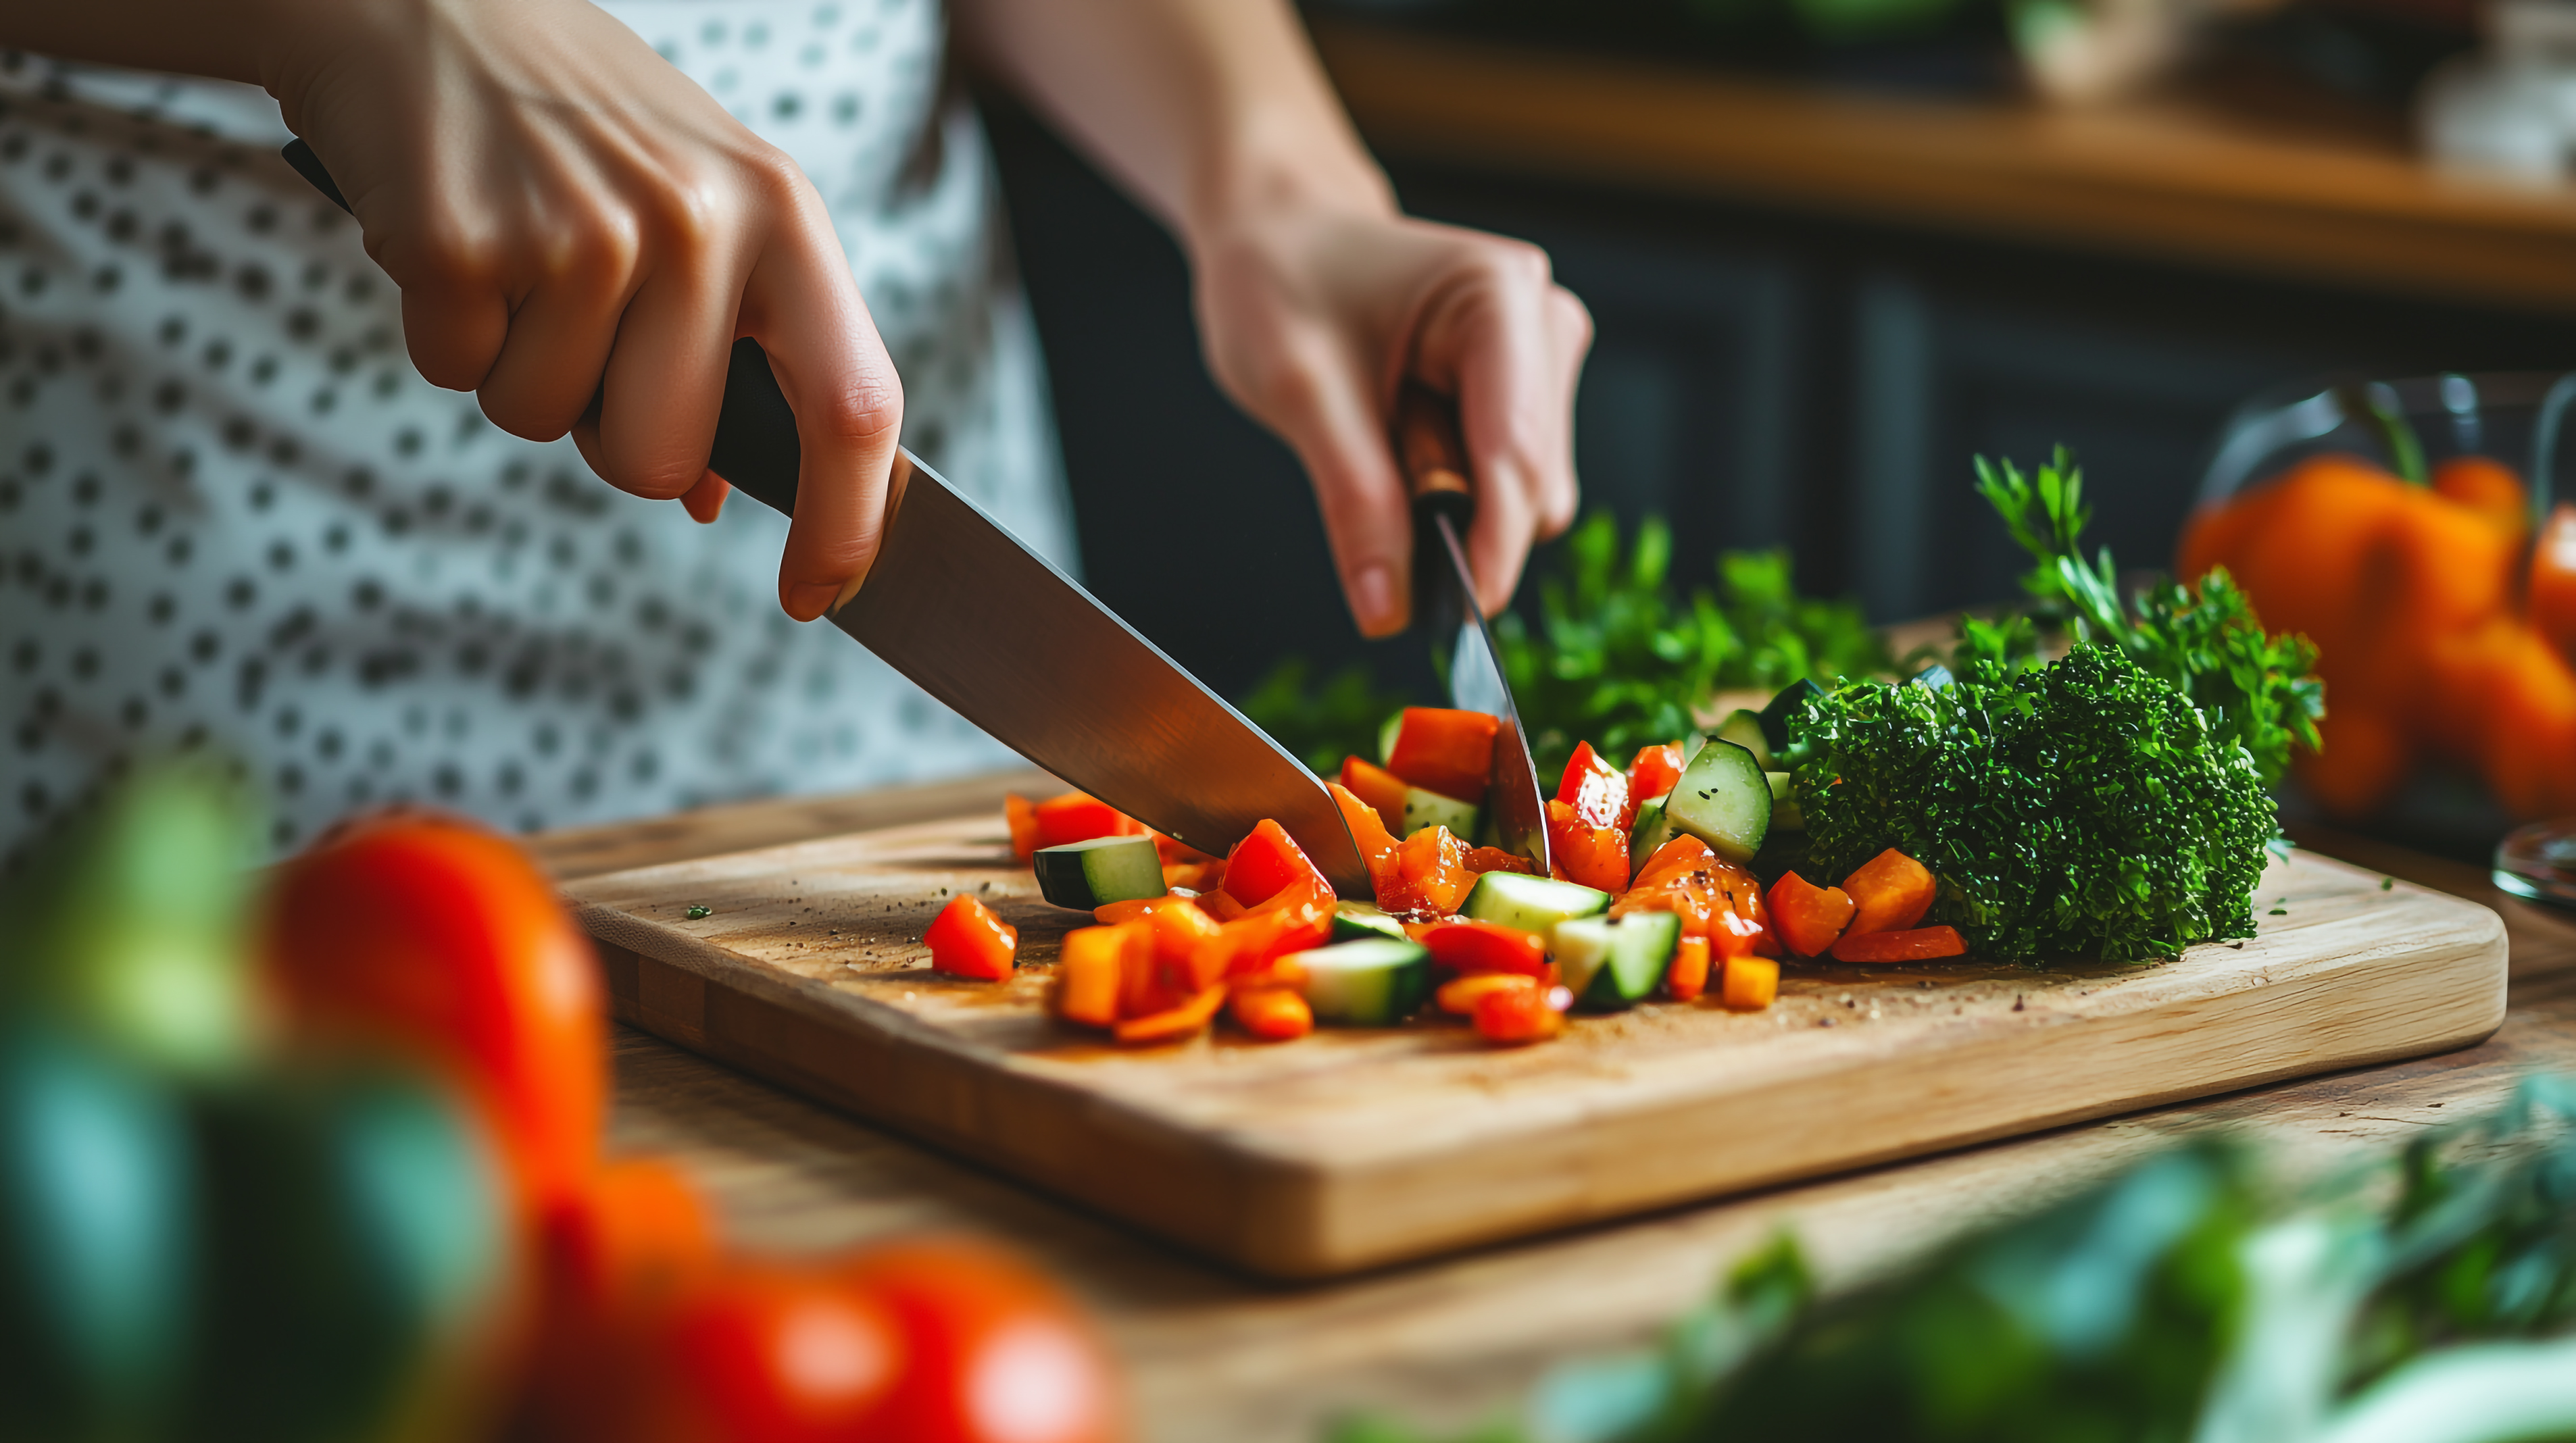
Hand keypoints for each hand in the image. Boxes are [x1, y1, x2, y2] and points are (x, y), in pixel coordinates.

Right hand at [263, 0, 900, 620]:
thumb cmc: (583, 124)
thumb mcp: (701, 204)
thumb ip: (737, 345)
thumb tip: (706, 496)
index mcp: (785, 216)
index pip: (855, 409)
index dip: (845, 524)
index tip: (817, 593)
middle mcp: (698, 222)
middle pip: (660, 458)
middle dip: (609, 435)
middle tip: (582, 333)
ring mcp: (580, 230)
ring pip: (545, 425)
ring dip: (518, 372)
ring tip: (518, 261)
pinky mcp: (462, 240)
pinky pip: (455, 374)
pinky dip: (444, 332)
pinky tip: (457, 240)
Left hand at [1192, 203, 1590, 635]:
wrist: (1282, 236)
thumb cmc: (1283, 280)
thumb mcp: (1298, 390)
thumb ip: (1353, 499)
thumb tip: (1389, 606)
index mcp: (1498, 295)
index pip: (1517, 452)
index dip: (1493, 545)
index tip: (1460, 618)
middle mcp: (1541, 320)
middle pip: (1534, 482)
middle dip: (1461, 518)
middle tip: (1365, 484)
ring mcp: (1542, 358)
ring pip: (1528, 492)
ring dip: (1452, 502)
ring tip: (1376, 439)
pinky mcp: (1529, 391)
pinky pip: (1509, 483)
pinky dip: (1454, 491)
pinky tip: (1401, 442)